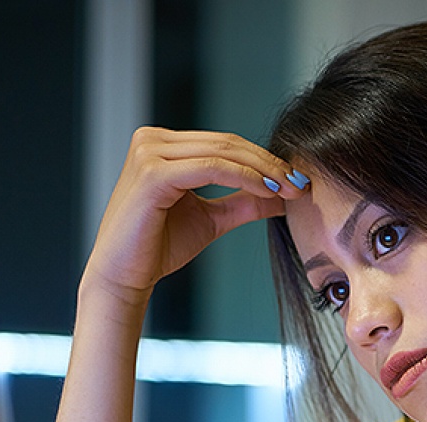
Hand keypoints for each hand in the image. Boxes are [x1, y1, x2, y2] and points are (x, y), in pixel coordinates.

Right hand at [80, 127, 307, 312]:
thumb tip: (283, 194)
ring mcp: (149, 153)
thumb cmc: (158, 247)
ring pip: (222, 153)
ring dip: (263, 171)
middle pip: (227, 143)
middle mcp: (152, 140)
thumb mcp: (211, 219)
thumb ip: (243, 201)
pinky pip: (210, 168)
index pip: (225, 144)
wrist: (124, 276)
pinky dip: (244, 178)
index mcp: (162, 145)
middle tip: (301, 183)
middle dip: (270, 164)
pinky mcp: (152, 173)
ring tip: (290, 189)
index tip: (297, 180)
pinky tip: (268, 192)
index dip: (264, 159)